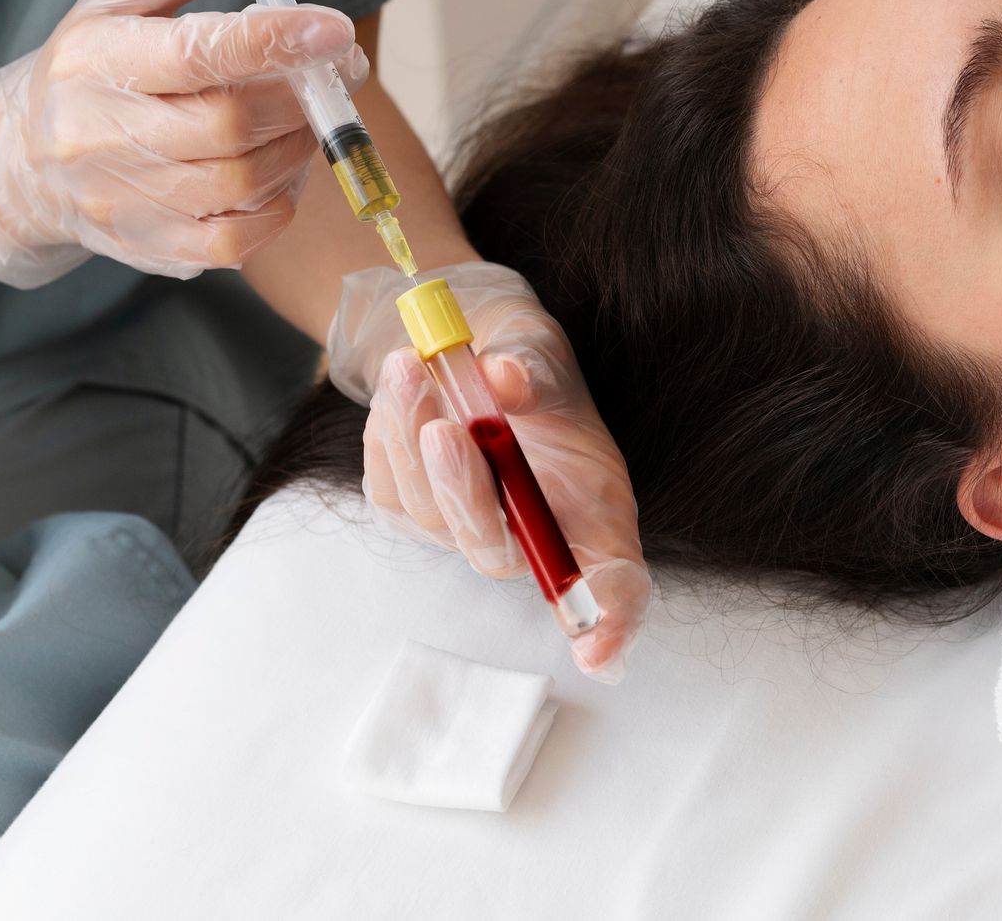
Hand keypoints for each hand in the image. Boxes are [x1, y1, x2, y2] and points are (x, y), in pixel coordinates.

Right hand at [0, 0, 368, 286]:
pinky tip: (282, 171)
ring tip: (306, 116)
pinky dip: (279, 205)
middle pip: (229, 124)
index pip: (195, 52)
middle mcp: (99, 133)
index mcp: (96, 58)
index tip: (335, 30)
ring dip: (297, 147)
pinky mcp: (147, 248)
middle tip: (338, 72)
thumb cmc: (92, 65)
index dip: (274, 41)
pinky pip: (235, 239)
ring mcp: (123, 198)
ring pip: (241, 182)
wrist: (21, 161)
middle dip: (301, 97)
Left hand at [329, 262, 651, 684]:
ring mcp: (465, 532)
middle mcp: (533, 537)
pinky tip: (399, 390)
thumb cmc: (529, 366)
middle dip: (464, 489)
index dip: (611, 621)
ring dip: (409, 441)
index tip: (596, 649)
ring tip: (406, 366)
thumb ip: (532, 370)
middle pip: (497, 551)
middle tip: (443, 427)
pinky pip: (387, 489)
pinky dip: (386, 435)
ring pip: (429, 515)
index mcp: (594, 510)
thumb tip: (504, 378)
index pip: (615, 584)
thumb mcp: (542, 351)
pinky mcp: (409, 515)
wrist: (475, 352)